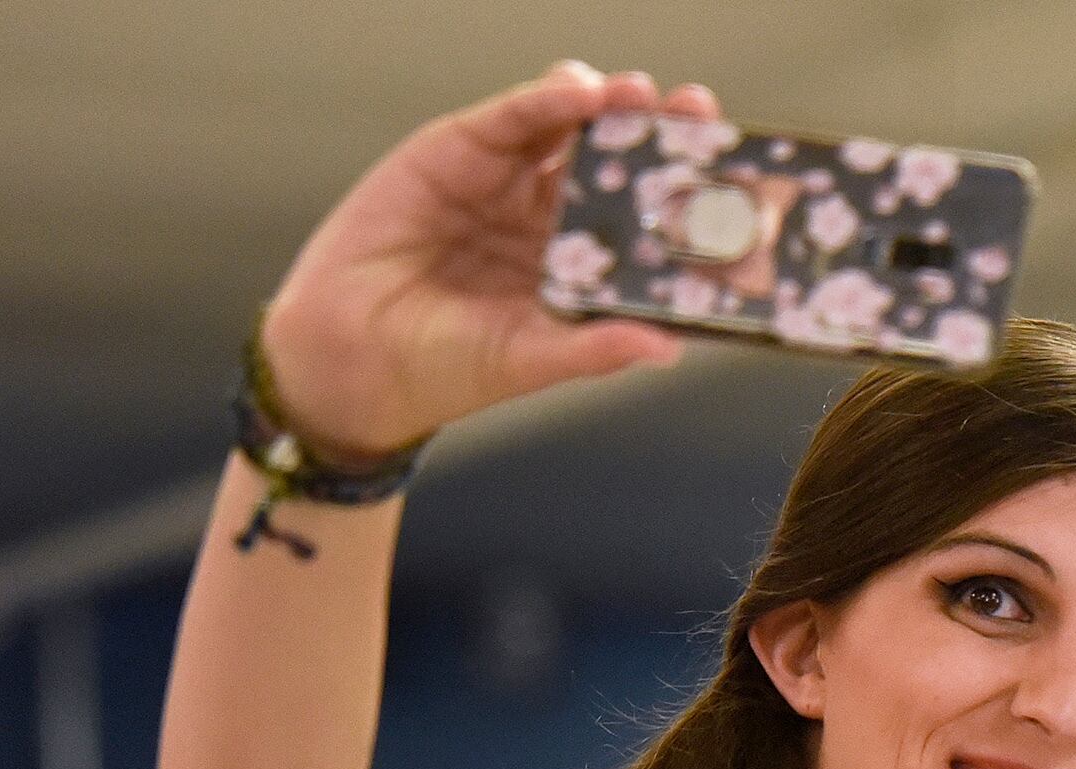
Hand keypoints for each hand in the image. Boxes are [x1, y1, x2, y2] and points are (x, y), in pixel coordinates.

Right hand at [258, 62, 717, 458]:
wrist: (347, 356)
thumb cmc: (443, 367)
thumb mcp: (528, 360)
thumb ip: (593, 350)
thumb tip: (666, 349)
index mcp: (583, 268)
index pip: (647, 222)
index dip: (684, 198)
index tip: (728, 180)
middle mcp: (554, 219)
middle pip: (619, 164)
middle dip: (660, 136)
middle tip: (699, 114)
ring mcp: (510, 182)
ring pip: (573, 129)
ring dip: (612, 107)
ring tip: (642, 96)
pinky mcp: (459, 152)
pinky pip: (512, 119)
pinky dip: (546, 100)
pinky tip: (578, 93)